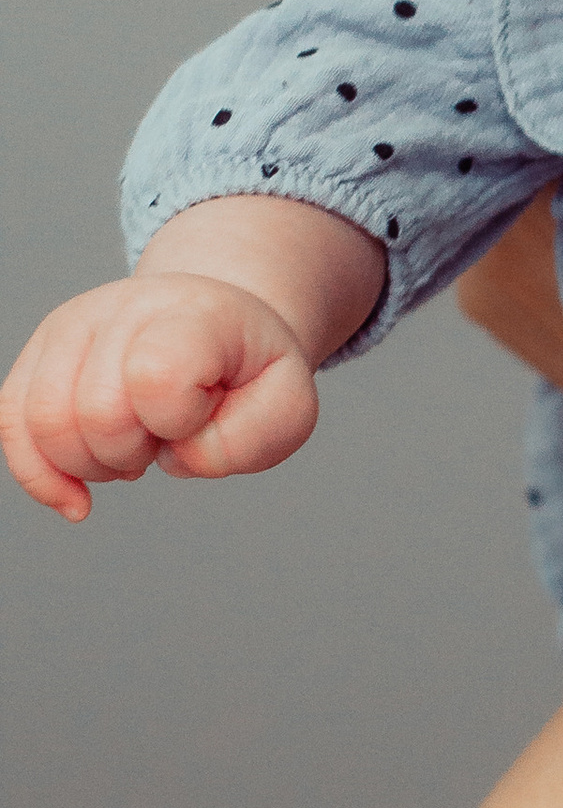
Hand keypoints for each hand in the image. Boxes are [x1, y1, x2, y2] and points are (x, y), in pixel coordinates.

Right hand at [1, 271, 320, 520]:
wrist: (216, 323)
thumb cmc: (249, 372)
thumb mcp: (288, 405)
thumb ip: (254, 438)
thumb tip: (181, 456)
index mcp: (192, 313)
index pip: (156, 375)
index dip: (180, 420)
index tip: (204, 412)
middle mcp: (121, 307)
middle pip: (94, 413)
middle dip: (135, 453)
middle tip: (168, 436)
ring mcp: (72, 325)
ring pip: (42, 423)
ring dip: (91, 464)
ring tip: (134, 447)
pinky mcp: (39, 352)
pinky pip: (8, 423)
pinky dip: (41, 476)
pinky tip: (79, 500)